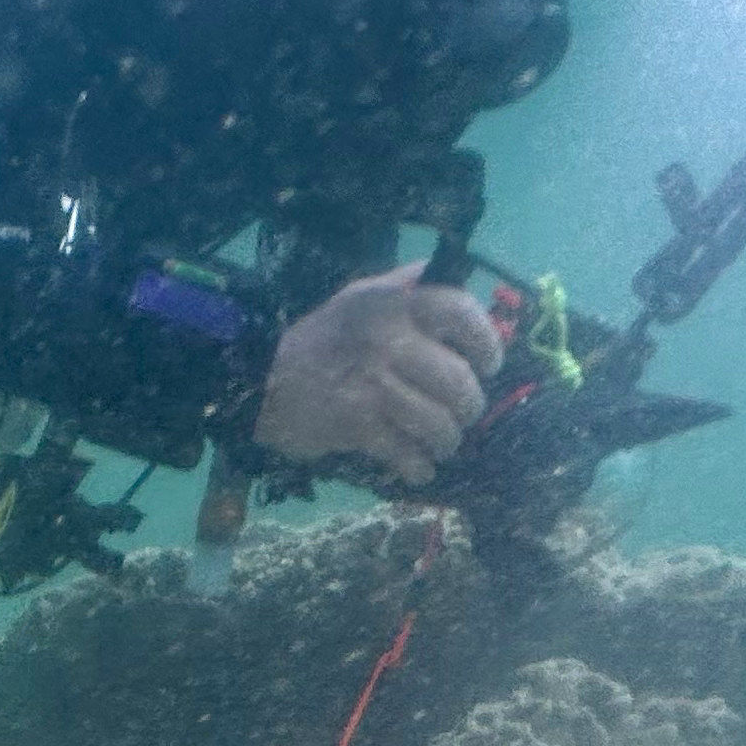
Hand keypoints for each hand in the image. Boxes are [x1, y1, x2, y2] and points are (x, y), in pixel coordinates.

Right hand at [253, 264, 498, 484]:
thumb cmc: (317, 340)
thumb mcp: (357, 297)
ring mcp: (373, 383)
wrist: (256, 380)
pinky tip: (416, 467)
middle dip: (469, 407)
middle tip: (462, 415)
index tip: (488, 364)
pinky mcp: (358, 425)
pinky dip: (418, 467)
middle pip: (459, 380)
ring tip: (440, 444)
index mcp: (391, 302)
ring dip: (446, 441)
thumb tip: (457, 277)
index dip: (486, 341)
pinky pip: (408, 453)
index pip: (461, 311)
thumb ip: (405, 285)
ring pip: (439, 422)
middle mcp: (387, 339)